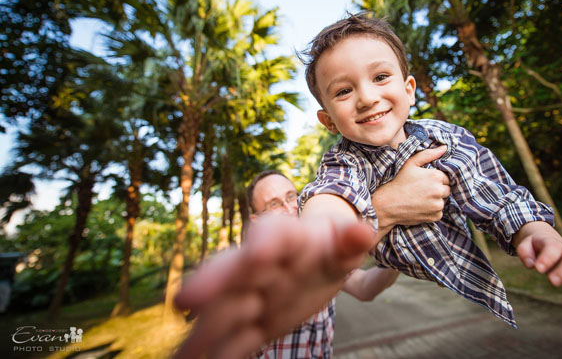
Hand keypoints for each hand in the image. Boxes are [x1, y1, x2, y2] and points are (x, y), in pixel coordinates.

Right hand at [174, 214, 374, 358]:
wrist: (314, 260)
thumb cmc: (329, 246)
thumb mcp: (344, 242)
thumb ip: (351, 240)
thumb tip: (362, 232)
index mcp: (285, 238)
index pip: (274, 237)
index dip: (265, 245)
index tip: (259, 256)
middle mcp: (257, 265)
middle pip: (233, 272)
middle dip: (212, 284)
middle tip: (187, 301)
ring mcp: (249, 295)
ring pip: (223, 310)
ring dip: (204, 331)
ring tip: (180, 357)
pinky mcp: (250, 324)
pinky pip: (231, 340)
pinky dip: (216, 353)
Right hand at [372, 145, 449, 239]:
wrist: (388, 204)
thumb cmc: (398, 182)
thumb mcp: (410, 164)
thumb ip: (428, 154)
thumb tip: (444, 148)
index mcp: (436, 176)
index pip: (446, 177)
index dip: (436, 179)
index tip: (425, 181)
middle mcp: (440, 191)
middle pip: (447, 189)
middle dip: (438, 189)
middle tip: (423, 190)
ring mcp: (438, 205)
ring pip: (443, 200)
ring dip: (436, 199)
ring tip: (421, 198)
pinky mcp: (436, 216)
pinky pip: (439, 211)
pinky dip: (433, 210)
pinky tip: (421, 206)